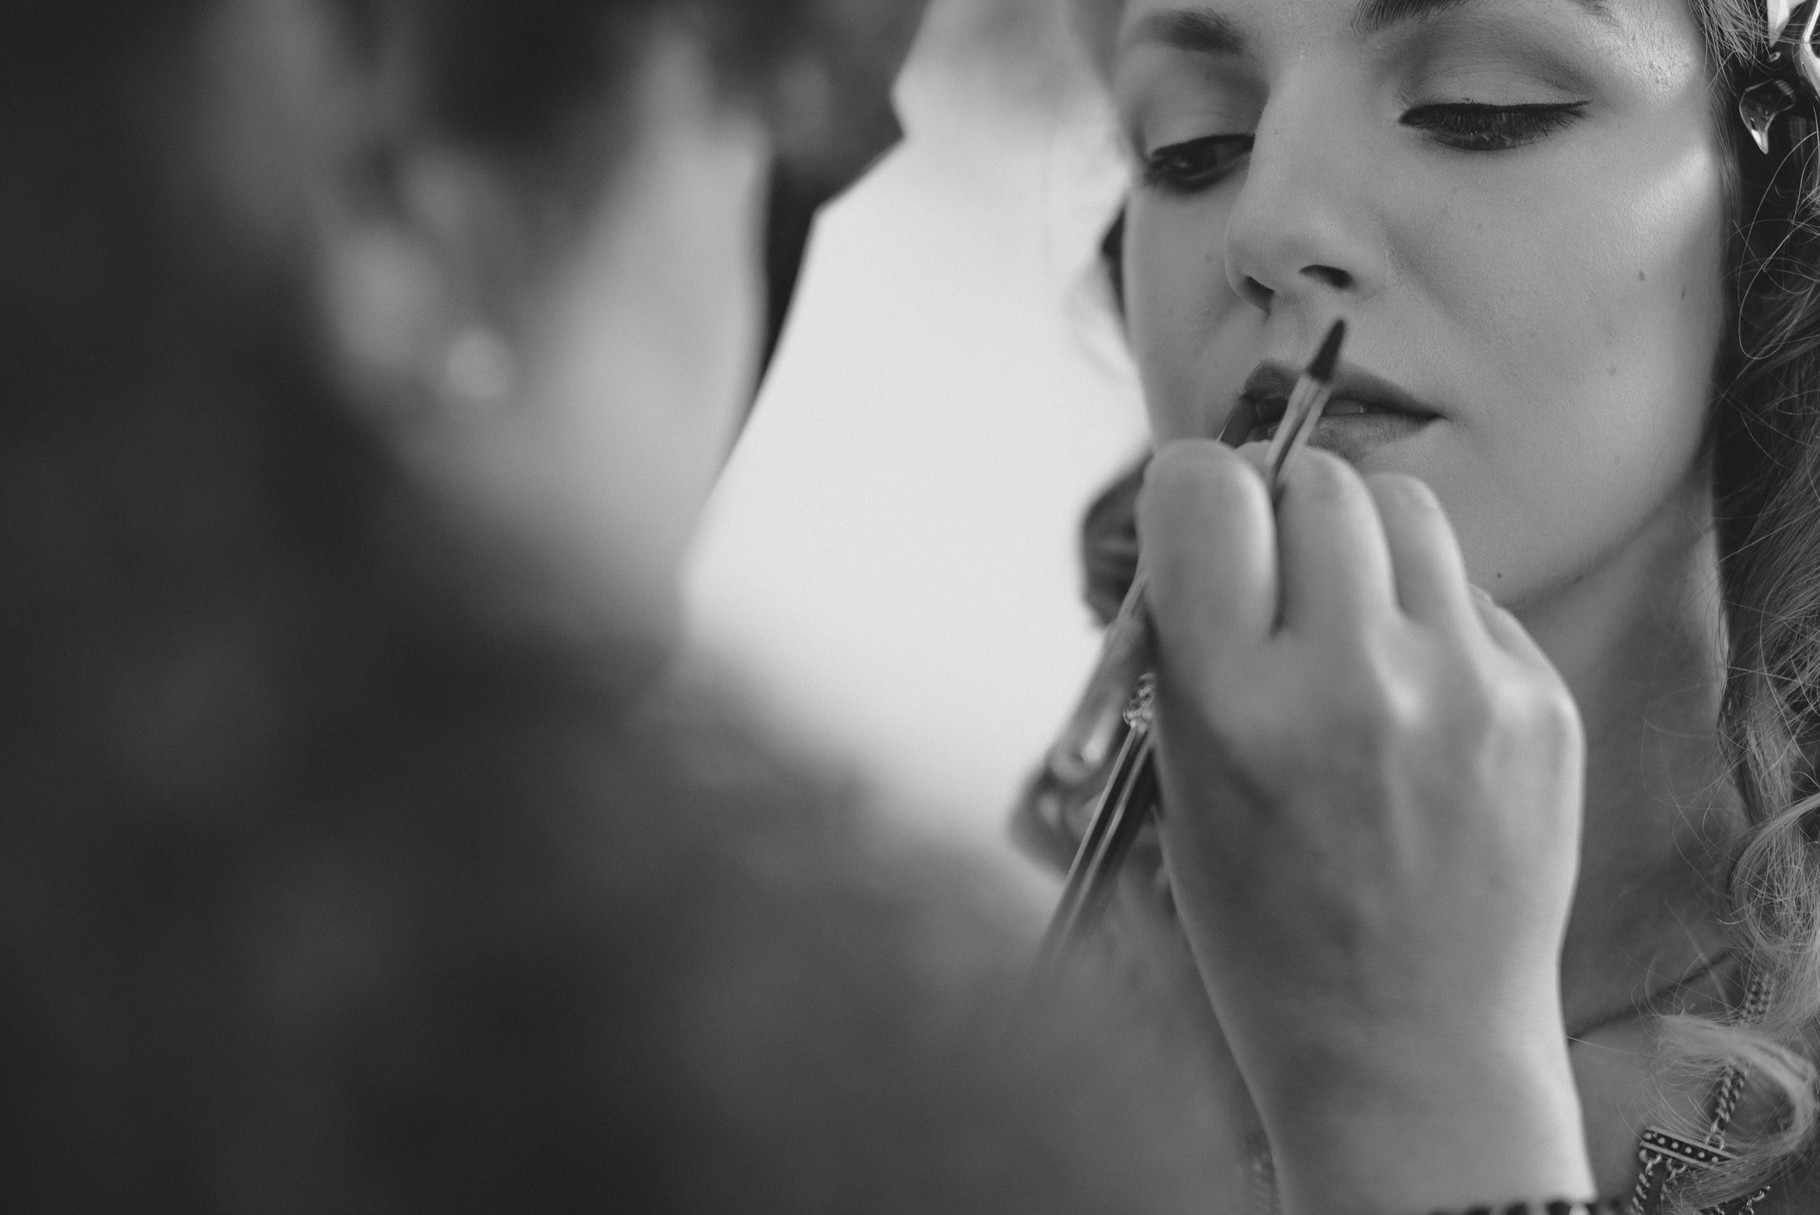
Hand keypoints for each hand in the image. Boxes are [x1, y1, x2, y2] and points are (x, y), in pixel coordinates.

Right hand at [1137, 439, 1592, 1212]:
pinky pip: (1472, 596)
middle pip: (1316, 481)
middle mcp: (1351, 679)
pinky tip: (1418, 707)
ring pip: (1407, 510)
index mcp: (1231, 706)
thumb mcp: (1182, 783)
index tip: (1203, 520)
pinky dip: (1432, 623)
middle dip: (1285, 513)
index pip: (1205, 491)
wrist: (1407, 1043)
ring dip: (1365, 546)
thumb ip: (1194, 643)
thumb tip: (1220, 511)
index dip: (1195, 493)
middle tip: (1283, 580)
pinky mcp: (1540, 704)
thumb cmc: (1265, 922)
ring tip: (1354, 627)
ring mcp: (1462, 689)